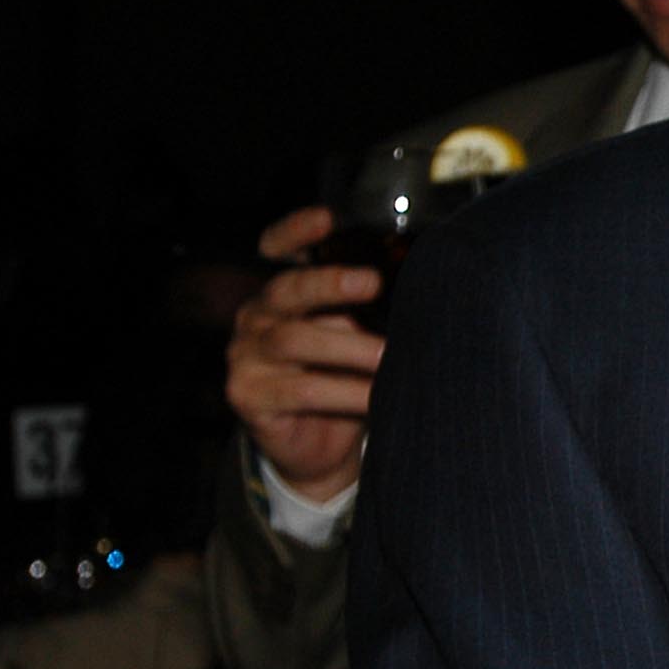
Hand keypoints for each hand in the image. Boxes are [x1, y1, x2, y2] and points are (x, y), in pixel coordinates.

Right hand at [225, 205, 384, 502]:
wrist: (321, 449)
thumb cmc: (345, 380)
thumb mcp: (355, 338)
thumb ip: (367, 311)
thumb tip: (422, 290)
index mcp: (284, 293)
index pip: (276, 249)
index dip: (295, 231)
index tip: (326, 219)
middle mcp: (258, 317)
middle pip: (287, 290)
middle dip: (328, 282)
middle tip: (369, 282)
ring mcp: (246, 356)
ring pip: (294, 341)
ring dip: (348, 348)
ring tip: (388, 356)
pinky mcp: (247, 395)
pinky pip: (301, 391)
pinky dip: (344, 393)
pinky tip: (376, 397)